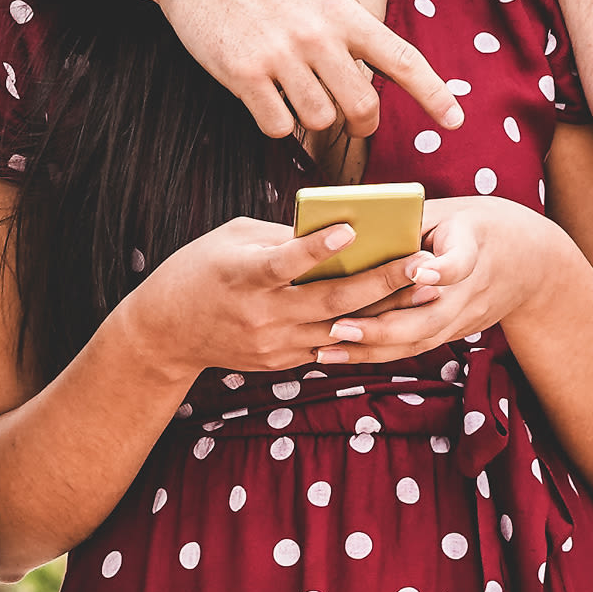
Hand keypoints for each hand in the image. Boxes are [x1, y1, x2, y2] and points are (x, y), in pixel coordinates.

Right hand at [125, 216, 432, 379]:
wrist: (166, 334)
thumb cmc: (198, 271)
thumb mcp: (230, 241)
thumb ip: (279, 238)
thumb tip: (335, 235)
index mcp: (244, 276)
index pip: (285, 262)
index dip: (316, 248)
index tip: (350, 230)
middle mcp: (262, 314)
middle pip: (331, 301)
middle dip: (381, 283)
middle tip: (422, 265)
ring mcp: (274, 344)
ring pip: (341, 328)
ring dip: (386, 310)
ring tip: (426, 291)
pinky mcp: (282, 361)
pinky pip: (330, 345)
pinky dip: (362, 329)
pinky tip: (396, 315)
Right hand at [149, 0, 458, 149]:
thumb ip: (349, 31)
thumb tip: (377, 80)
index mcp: (342, 11)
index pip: (401, 60)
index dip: (433, 94)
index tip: (455, 121)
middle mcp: (316, 34)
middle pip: (362, 106)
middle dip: (361, 123)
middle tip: (351, 119)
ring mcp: (278, 56)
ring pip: (319, 120)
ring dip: (311, 117)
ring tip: (293, 92)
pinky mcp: (242, 75)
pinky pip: (278, 126)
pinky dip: (276, 122)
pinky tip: (264, 97)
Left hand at [332, 196, 578, 367]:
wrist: (532, 261)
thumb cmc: (472, 226)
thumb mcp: (450, 212)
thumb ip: (410, 220)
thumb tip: (352, 222)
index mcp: (472, 247)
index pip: (462, 261)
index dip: (443, 269)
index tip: (420, 270)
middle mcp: (471, 290)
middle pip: (431, 316)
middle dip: (384, 326)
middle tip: (339, 325)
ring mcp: (465, 317)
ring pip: (420, 340)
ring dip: (372, 348)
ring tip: (328, 348)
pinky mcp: (457, 332)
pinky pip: (416, 347)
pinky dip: (378, 353)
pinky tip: (340, 354)